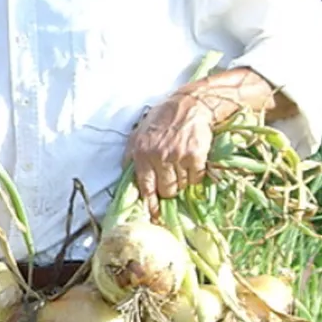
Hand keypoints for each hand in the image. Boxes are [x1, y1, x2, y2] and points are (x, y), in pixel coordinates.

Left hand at [127, 90, 215, 219]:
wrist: (189, 105)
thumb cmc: (161, 119)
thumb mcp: (137, 134)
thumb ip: (130, 156)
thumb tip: (126, 177)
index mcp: (141, 154)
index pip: (144, 187)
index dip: (150, 204)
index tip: (154, 217)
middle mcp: (157, 157)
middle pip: (166, 191)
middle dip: (169, 190)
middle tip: (172, 180)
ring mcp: (177, 157)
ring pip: (181, 185)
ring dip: (183, 181)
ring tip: (182, 166)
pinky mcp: (195, 155)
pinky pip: (196, 178)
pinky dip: (196, 175)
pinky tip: (193, 163)